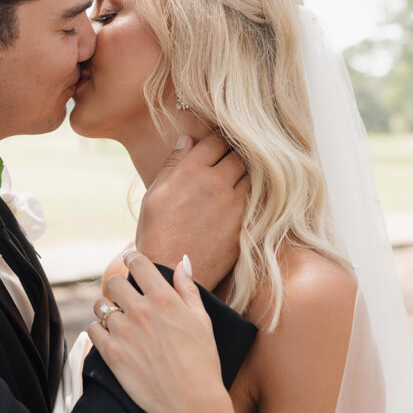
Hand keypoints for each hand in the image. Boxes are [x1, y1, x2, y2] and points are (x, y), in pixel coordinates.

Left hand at [87, 251, 227, 412]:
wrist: (191, 403)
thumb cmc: (202, 362)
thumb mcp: (202, 320)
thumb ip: (187, 288)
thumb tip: (182, 262)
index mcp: (163, 299)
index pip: (137, 263)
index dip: (133, 259)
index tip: (132, 261)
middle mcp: (140, 311)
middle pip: (113, 282)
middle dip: (119, 286)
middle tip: (126, 296)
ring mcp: (123, 332)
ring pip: (101, 305)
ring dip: (108, 309)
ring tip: (119, 319)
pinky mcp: (111, 353)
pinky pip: (93, 330)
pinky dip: (99, 331)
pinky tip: (112, 337)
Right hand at [136, 132, 246, 289]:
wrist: (171, 272)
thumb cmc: (157, 233)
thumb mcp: (155, 194)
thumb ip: (173, 164)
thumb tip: (187, 139)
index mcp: (190, 172)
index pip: (215, 140)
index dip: (217, 140)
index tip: (218, 144)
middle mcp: (215, 183)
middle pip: (238, 153)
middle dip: (235, 152)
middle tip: (232, 157)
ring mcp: (234, 203)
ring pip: (252, 174)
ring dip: (247, 172)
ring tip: (241, 176)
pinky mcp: (245, 222)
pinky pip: (258, 198)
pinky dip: (254, 193)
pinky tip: (246, 196)